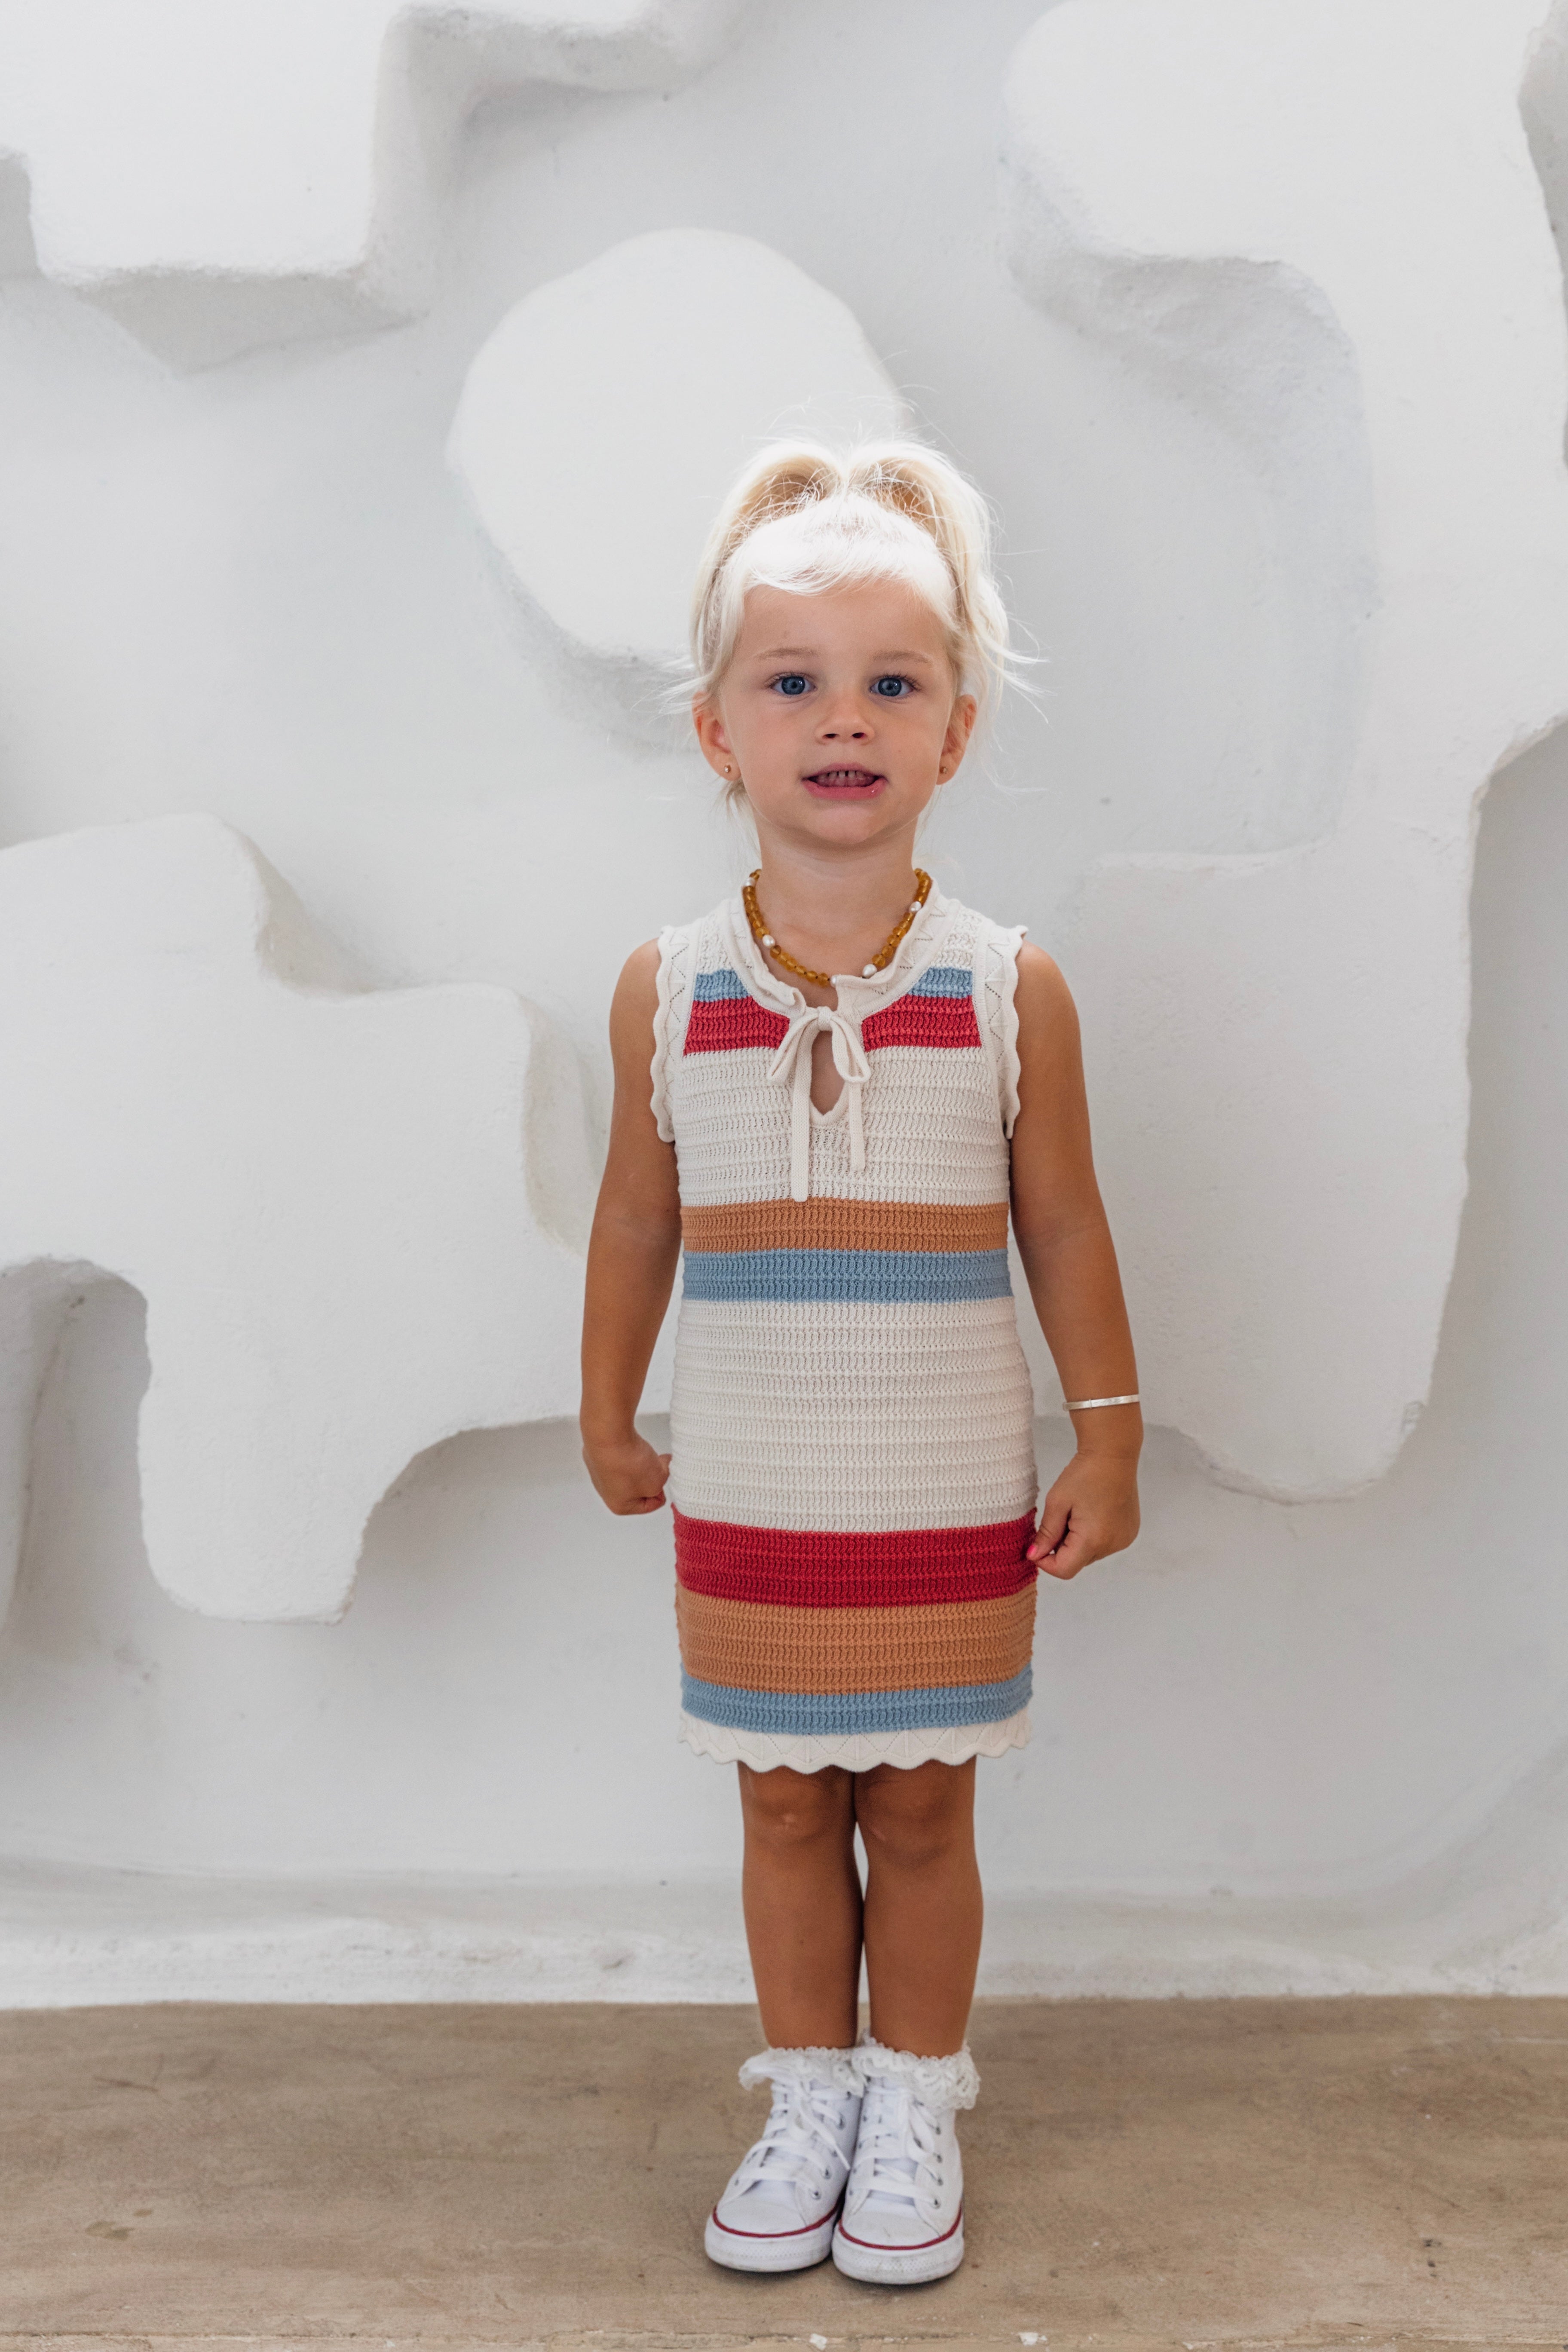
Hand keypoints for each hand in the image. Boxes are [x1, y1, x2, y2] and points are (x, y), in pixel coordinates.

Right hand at [582, 1430, 671, 1515]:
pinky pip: (620, 1456)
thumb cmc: (629, 1464)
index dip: (661, 1490)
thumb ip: (662, 1481)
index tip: (663, 1477)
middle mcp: (606, 1492)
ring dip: (642, 1462)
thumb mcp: (657, 1481)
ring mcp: (599, 1472)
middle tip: (658, 1463)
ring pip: (631, 1470)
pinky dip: (629, 1451)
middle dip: (651, 1475)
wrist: (608, 1436)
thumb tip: (661, 1469)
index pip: (651, 1504)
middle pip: (640, 1486)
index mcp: (620, 1506)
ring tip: (645, 1453)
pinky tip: (632, 1445)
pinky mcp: (598, 1454)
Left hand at [1028, 1449, 1139, 1580]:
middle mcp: (1112, 1545)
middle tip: (1059, 1518)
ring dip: (1077, 1542)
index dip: (1045, 1562)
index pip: (1064, 1570)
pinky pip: (1104, 1545)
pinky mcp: (1129, 1533)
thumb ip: (1046, 1533)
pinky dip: (1092, 1536)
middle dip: (1061, 1548)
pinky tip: (1092, 1514)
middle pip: (1077, 1562)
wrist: (1113, 1454)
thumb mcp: (1057, 1502)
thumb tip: (1033, 1556)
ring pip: (1090, 1554)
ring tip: (1077, 1513)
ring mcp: (1123, 1540)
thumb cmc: (1083, 1474)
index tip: (1036, 1544)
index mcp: (1092, 1539)